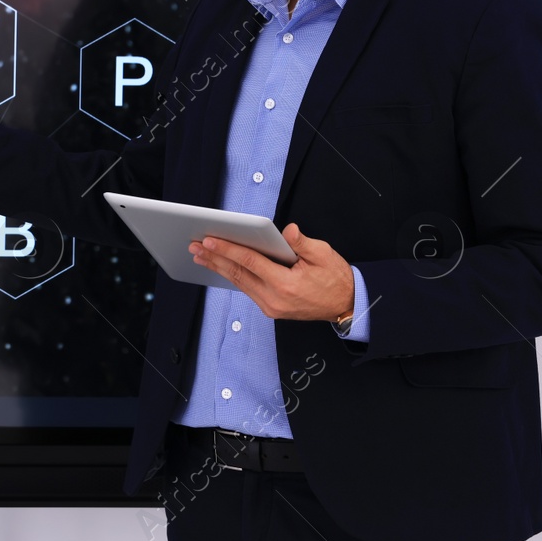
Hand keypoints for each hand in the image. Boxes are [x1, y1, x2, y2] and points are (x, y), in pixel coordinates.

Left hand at [189, 223, 354, 320]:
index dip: (228, 249)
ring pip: (238, 283)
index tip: (209, 239)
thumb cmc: (335, 278)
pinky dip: (231, 276)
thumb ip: (302, 243)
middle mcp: (274, 299)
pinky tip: (220, 267)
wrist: (346, 305)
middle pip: (237, 274)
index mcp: (286, 284)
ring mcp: (271, 307)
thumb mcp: (324, 255)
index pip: (250, 262)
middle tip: (195, 245)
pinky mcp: (271, 309)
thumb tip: (287, 230)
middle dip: (214, 258)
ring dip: (218, 267)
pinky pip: (246, 289)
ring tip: (200, 254)